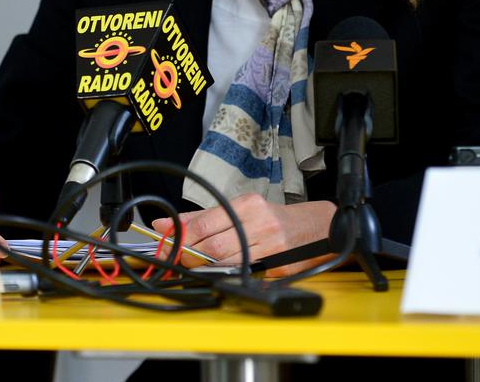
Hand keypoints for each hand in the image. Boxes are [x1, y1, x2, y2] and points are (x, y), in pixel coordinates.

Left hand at [152, 194, 336, 276]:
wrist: (316, 228)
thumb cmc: (272, 218)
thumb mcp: (238, 209)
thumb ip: (200, 218)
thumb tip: (163, 223)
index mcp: (247, 205)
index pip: (204, 224)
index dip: (181, 238)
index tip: (166, 246)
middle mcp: (260, 223)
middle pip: (214, 247)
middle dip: (191, 256)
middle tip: (179, 259)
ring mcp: (271, 247)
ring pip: (228, 263)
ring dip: (207, 267)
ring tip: (199, 265)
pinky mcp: (279, 268)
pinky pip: (246, 274)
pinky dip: (230, 274)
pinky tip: (224, 270)